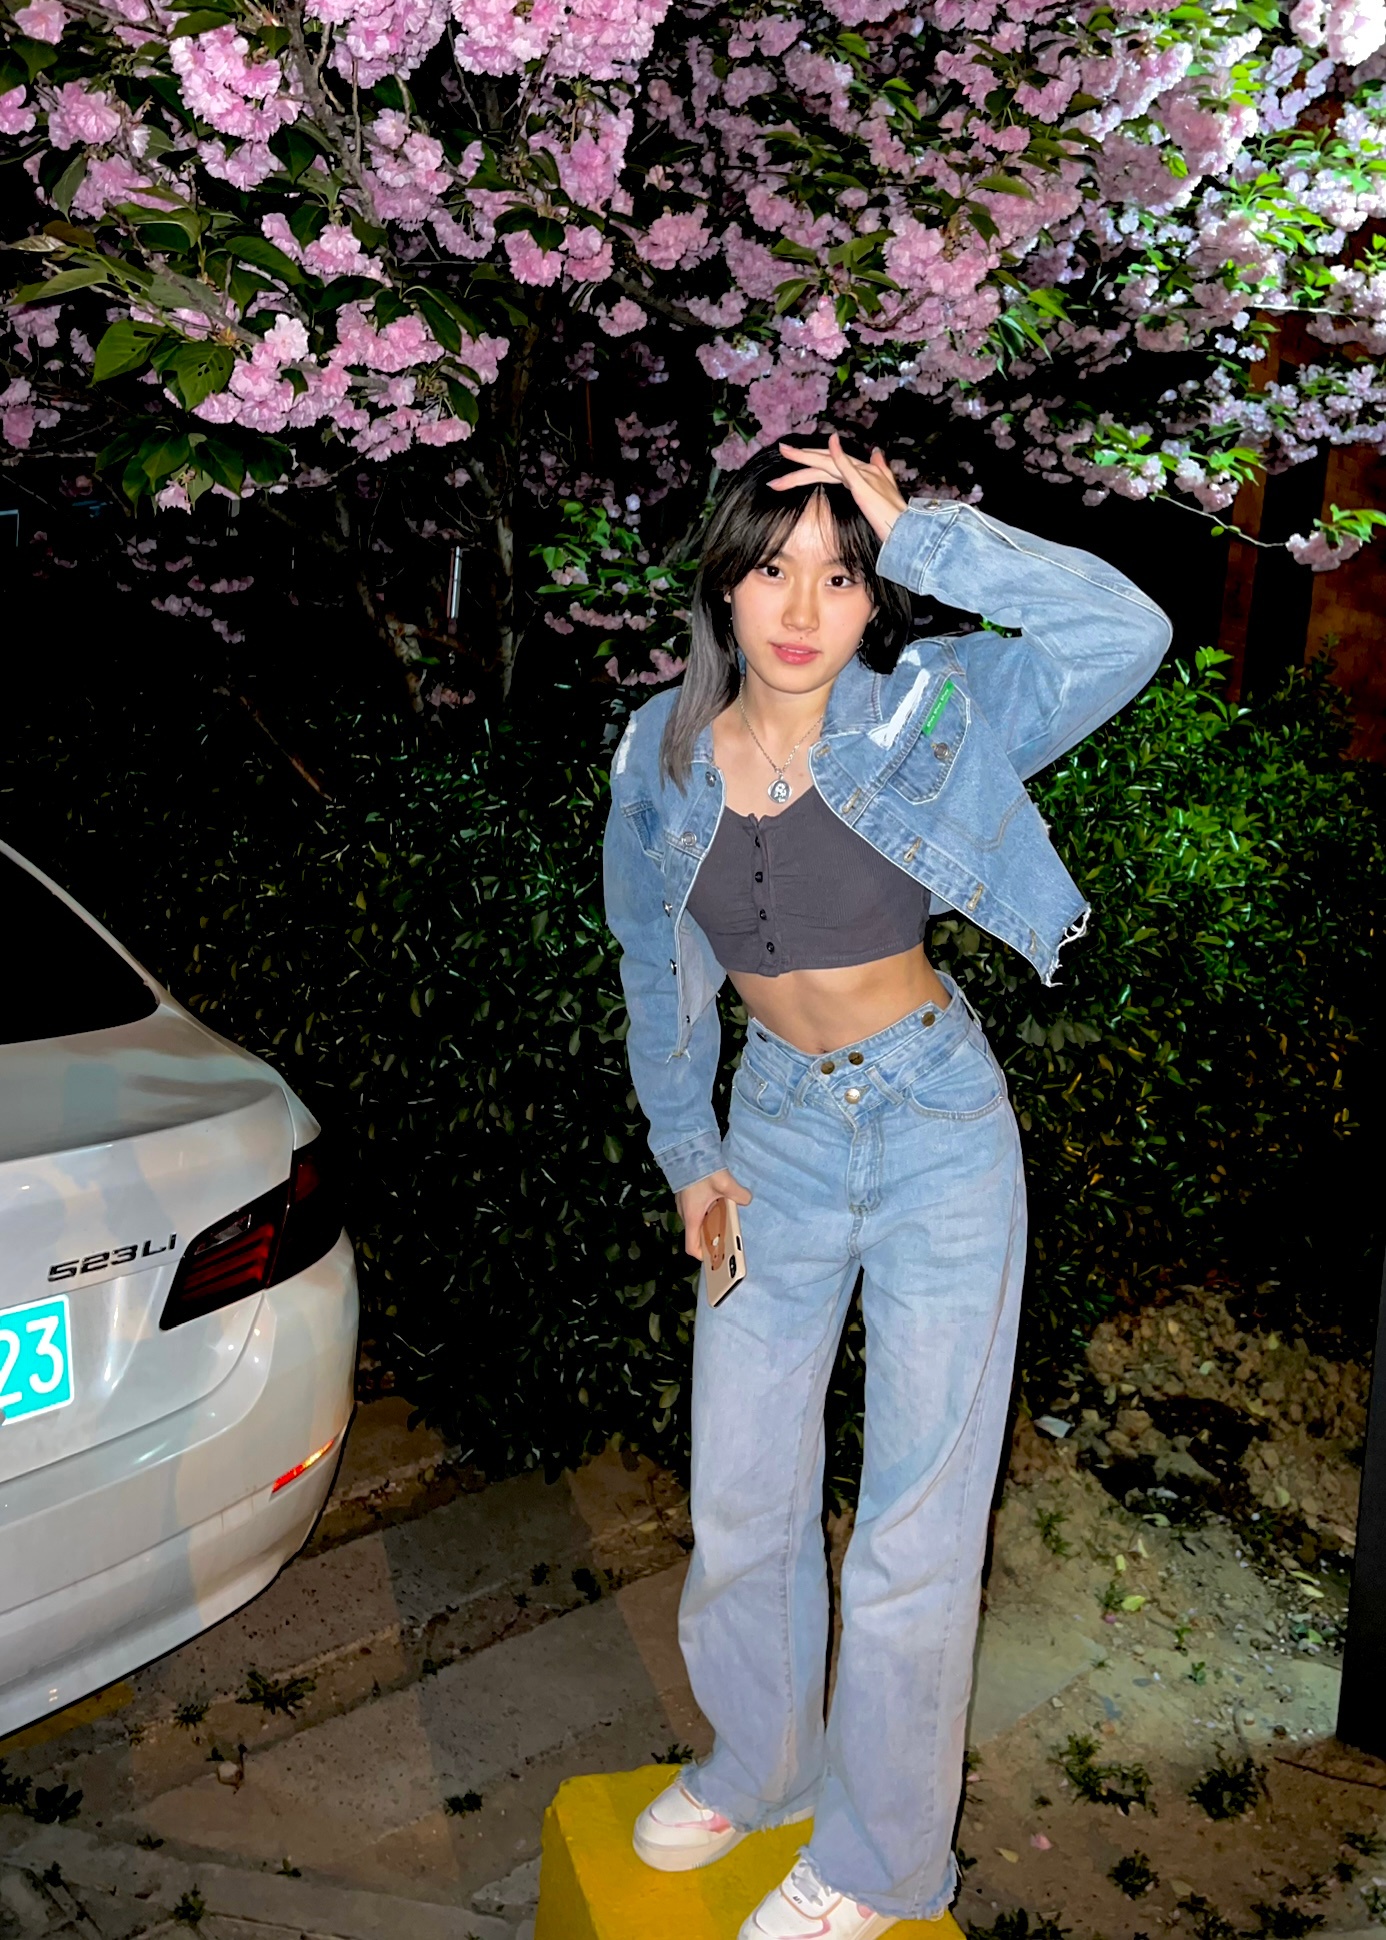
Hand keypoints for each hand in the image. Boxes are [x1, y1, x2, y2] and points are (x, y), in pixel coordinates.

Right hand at [677, 1168, 751, 1261]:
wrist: (685, 1150)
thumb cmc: (701, 1170)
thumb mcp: (724, 1183)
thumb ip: (738, 1194)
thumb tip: (747, 1199)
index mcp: (692, 1216)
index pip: (691, 1247)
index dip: (703, 1255)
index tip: (716, 1254)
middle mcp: (685, 1214)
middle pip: (696, 1235)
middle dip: (711, 1238)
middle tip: (727, 1234)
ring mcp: (683, 1205)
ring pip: (696, 1221)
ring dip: (709, 1222)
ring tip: (725, 1216)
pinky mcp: (685, 1196)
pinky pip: (696, 1210)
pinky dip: (706, 1211)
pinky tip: (718, 1201)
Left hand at [770, 431, 907, 545]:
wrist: (906, 528)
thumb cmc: (894, 516)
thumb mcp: (885, 490)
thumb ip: (880, 470)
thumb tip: (877, 452)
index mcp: (862, 472)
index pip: (831, 463)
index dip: (812, 460)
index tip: (792, 459)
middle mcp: (861, 469)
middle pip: (825, 460)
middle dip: (801, 456)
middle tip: (781, 449)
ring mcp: (862, 476)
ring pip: (828, 462)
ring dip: (805, 457)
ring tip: (785, 451)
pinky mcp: (863, 486)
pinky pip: (847, 468)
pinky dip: (838, 454)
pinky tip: (830, 443)